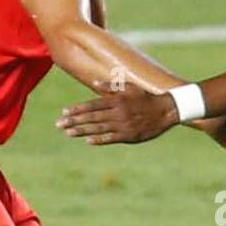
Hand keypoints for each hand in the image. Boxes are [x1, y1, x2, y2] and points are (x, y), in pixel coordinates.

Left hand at [57, 82, 177, 144]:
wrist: (165, 111)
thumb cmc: (146, 98)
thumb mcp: (130, 88)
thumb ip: (111, 87)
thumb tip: (95, 84)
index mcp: (116, 101)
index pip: (92, 105)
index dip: (77, 109)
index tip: (65, 112)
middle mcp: (117, 113)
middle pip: (91, 118)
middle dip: (74, 121)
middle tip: (59, 125)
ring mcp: (123, 125)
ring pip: (98, 128)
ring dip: (82, 131)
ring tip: (69, 133)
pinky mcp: (129, 136)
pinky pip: (111, 138)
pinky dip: (99, 139)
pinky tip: (88, 140)